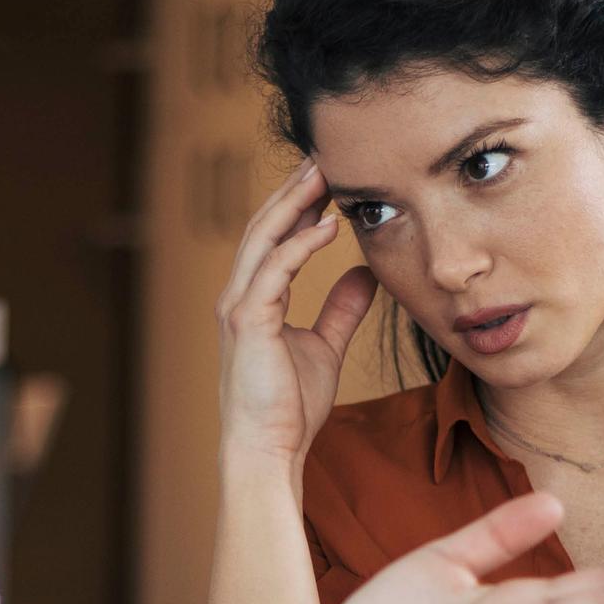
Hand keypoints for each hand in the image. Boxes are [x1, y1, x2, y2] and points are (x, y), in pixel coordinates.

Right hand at [216, 158, 377, 467]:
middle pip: (265, 226)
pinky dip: (300, 244)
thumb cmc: (289, 408)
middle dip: (295, 189)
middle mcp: (239, 296)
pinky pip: (275, 270)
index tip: (329, 176)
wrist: (268, 449)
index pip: (274, 238)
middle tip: (325, 154)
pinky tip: (328, 226)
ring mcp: (239, 307)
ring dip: (295, 203)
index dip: (299, 204)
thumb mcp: (325, 346)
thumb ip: (341, 308)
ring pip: (264, 238)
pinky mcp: (248, 322)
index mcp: (254, 300)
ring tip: (325, 173)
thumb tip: (364, 273)